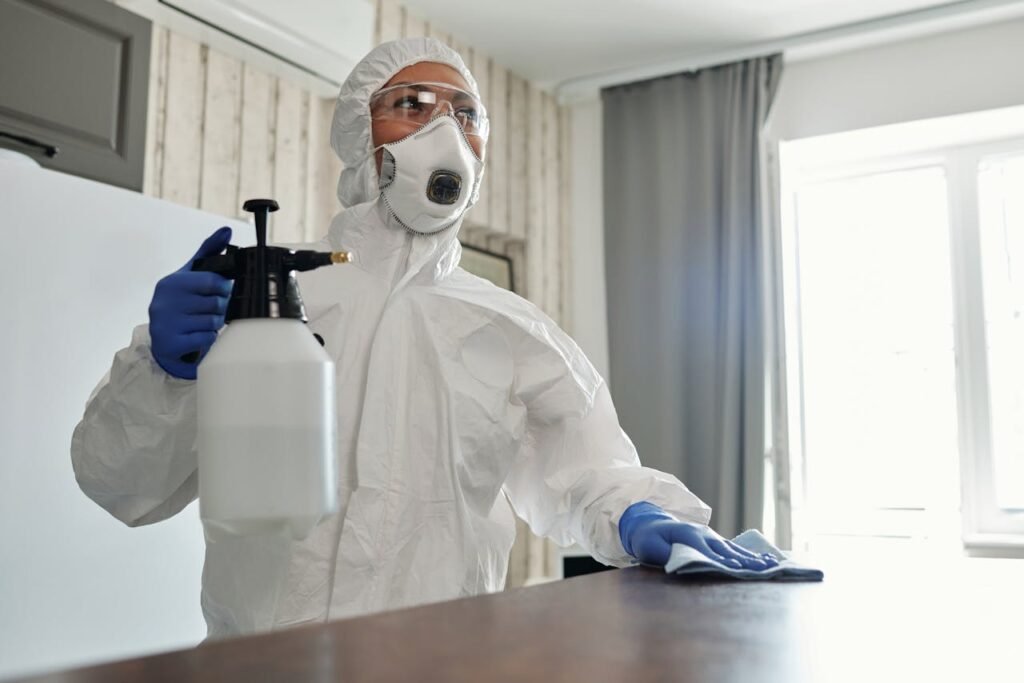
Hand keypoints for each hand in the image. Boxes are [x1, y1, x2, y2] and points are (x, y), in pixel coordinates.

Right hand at [148, 227, 232, 379]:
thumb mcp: (191, 276)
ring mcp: (165, 324)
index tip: (222, 292)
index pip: (213, 281)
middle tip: (212, 311)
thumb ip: (209, 252)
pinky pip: (206, 339)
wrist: (164, 342)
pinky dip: (208, 339)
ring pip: (213, 323)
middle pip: (216, 303)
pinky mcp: (170, 344)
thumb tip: (226, 230)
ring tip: (202, 323)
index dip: (224, 288)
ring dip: (215, 325)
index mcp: (172, 283)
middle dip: (221, 309)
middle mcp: (164, 302)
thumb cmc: (181, 305)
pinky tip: (198, 336)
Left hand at [619, 501, 778, 569]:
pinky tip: (763, 559)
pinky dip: (748, 554)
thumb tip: (680, 561)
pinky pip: (732, 548)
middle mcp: (704, 535)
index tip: (738, 570)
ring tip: (769, 564)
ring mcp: (710, 536)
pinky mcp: (713, 540)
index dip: (722, 562)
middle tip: (763, 570)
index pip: (709, 552)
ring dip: (751, 557)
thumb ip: (665, 554)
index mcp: (689, 536)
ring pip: (733, 549)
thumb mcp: (650, 547)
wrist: (648, 523)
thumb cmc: (648, 539)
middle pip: (726, 551)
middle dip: (744, 561)